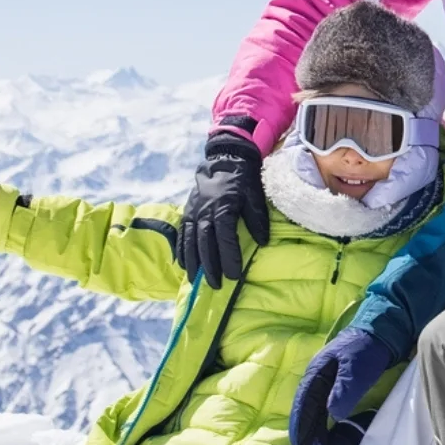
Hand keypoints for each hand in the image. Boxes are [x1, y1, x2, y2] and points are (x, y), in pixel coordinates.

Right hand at [180, 129, 268, 284]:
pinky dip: (181, 250)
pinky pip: (182, 234)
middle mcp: (204, 212)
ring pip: (191, 241)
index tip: (234, 275)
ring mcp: (193, 212)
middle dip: (210, 266)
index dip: (229, 258)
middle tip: (216, 285)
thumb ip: (258, 219)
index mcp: (223, 208)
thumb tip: (263, 242)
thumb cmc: (244, 180)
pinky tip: (183, 265)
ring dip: (193, 262)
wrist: (225, 160)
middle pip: (205, 244)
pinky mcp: (187, 211)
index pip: (225, 238)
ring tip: (196, 280)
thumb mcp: (255, 196)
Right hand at [289, 327, 398, 444]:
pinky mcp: (340, 379)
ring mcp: (328, 376)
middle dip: (305, 429)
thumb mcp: (357, 368)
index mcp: (317, 371)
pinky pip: (326, 402)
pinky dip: (325, 417)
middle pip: (306, 406)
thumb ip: (344, 390)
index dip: (300, 427)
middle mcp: (318, 375)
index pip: (303, 404)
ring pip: (315, 405)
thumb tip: (332, 414)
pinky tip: (329, 426)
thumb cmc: (369, 347)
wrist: (385, 328)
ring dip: (315, 425)